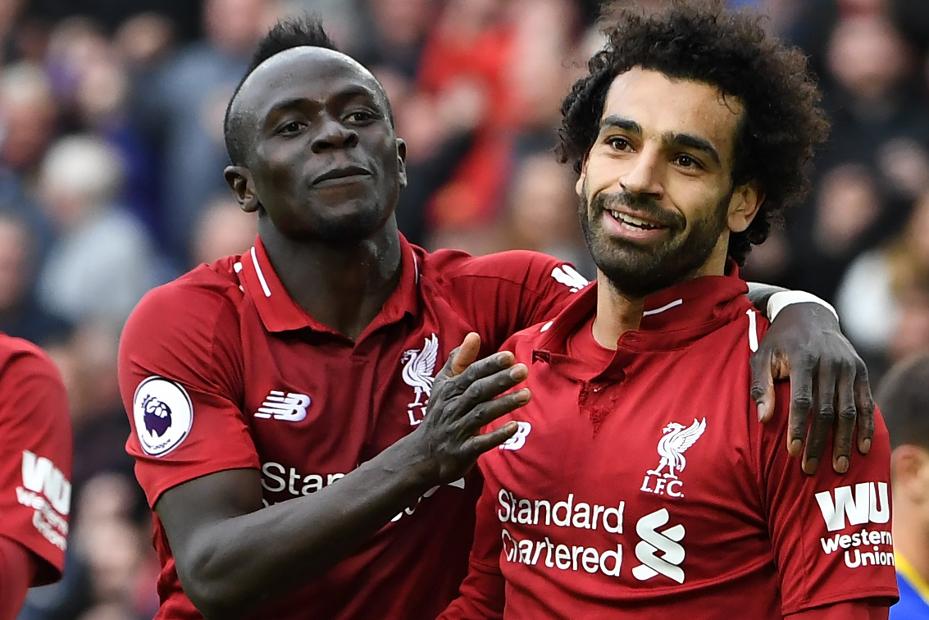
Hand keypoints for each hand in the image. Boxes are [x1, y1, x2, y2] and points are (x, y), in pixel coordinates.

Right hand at [412, 333, 529, 483]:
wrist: (422, 455)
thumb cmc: (438, 414)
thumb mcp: (442, 385)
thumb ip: (459, 361)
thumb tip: (474, 335)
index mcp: (449, 390)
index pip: (470, 374)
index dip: (489, 365)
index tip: (510, 356)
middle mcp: (452, 408)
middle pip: (477, 391)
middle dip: (500, 380)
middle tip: (523, 371)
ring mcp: (457, 430)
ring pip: (481, 414)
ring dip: (504, 404)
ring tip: (527, 395)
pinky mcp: (462, 452)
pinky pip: (480, 443)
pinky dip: (497, 435)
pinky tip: (514, 427)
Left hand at [751, 303, 873, 474]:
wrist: (809, 315)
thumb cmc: (778, 342)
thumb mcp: (761, 357)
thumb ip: (761, 386)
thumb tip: (763, 419)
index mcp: (803, 359)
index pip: (802, 400)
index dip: (798, 427)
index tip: (792, 452)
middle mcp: (829, 363)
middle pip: (826, 411)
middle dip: (818, 442)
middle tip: (810, 469)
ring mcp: (849, 367)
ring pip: (848, 411)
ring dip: (843, 441)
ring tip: (837, 467)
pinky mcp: (861, 371)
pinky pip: (865, 403)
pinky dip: (865, 426)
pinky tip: (861, 447)